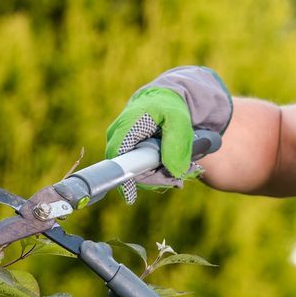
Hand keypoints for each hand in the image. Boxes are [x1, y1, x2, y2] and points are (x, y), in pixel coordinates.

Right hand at [103, 66, 232, 177]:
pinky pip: (139, 171)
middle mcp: (117, 138)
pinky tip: (169, 167)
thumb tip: (174, 171)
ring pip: (136, 174)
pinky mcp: (127, 154)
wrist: (164, 100)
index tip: (130, 196)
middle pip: (129, 171)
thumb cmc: (170, 107)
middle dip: (153, 179)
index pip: (116, 158)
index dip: (122, 179)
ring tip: (178, 169)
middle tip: (177, 178)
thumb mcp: (179, 120)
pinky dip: (155, 173)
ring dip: (157, 177)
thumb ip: (177, 143)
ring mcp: (121, 147)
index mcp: (126, 127)